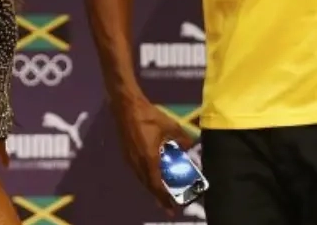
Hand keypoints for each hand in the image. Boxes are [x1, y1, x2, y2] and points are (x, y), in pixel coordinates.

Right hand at [118, 98, 197, 215]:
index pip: (157, 184)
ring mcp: (130, 159)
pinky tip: (152, 176)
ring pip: (142, 179)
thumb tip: (190, 145)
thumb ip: (181, 138)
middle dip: (159, 197)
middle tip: (168, 206)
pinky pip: (138, 172)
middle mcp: (138, 163)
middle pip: (148, 185)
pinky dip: (146, 178)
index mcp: (149, 158)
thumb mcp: (170, 126)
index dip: (164, 198)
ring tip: (161, 194)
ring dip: (152, 187)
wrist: (126, 107)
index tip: (171, 209)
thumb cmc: (148, 116)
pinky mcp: (127, 154)